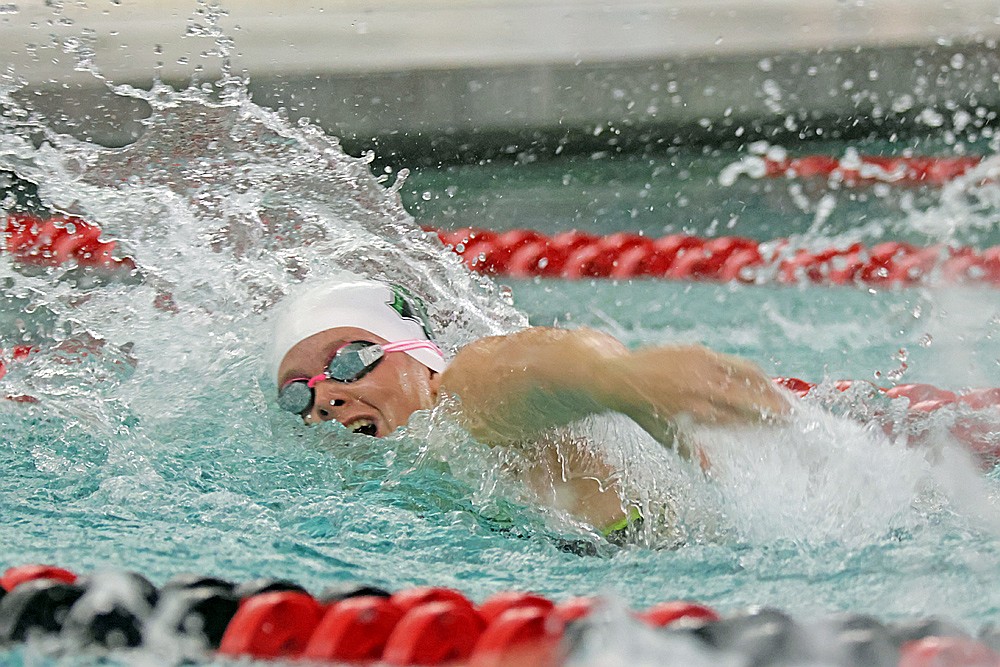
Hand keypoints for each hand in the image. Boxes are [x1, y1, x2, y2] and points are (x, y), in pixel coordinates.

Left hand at [600, 344, 788, 444]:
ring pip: (745, 374)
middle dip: (773, 404)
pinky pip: (731, 362)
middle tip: (792, 415)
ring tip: (781, 398)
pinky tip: (759, 381)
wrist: (619, 377)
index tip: (784, 427)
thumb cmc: (644, 412)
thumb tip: (715, 475)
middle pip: (749, 394)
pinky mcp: (698, 352)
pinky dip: (749, 372)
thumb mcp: (665, 437)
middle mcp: (701, 385)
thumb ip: (692, 453)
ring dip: (767, 386)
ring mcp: (700, 365)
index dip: (764, 420)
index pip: (740, 416)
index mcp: (696, 408)